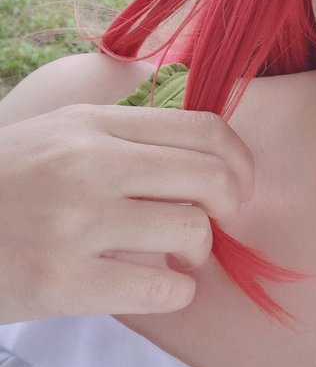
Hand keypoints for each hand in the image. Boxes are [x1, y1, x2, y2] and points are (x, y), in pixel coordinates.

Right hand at [1, 102, 254, 321]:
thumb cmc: (1, 182)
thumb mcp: (49, 124)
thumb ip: (108, 110)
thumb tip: (155, 74)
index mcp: (93, 124)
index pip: (204, 128)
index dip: (240, 162)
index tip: (237, 186)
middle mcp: (90, 164)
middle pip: (210, 178)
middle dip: (229, 207)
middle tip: (210, 226)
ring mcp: (77, 223)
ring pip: (192, 231)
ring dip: (198, 252)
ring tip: (174, 257)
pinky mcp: (63, 282)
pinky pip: (162, 289)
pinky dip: (177, 292)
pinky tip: (162, 288)